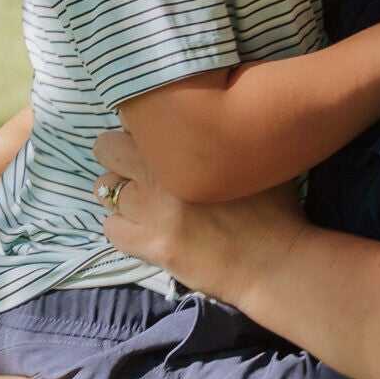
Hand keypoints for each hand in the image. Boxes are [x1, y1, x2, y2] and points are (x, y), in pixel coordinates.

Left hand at [94, 130, 306, 314]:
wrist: (275, 262)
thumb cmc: (275, 208)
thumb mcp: (257, 156)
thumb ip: (227, 134)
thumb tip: (216, 116)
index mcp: (188, 145)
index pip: (138, 117)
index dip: (143, 129)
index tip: (155, 142)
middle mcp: (163, 172)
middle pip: (107, 148)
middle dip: (118, 155)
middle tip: (138, 170)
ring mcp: (152, 210)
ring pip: (104, 189)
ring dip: (120, 193)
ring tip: (143, 204)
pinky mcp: (149, 245)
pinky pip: (111, 229)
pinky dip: (123, 228)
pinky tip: (144, 231)